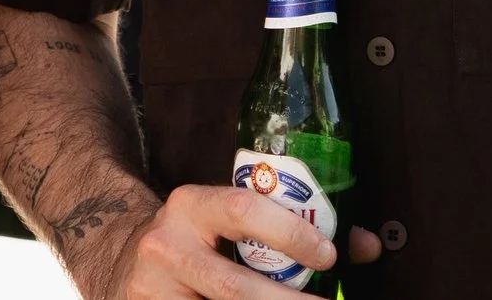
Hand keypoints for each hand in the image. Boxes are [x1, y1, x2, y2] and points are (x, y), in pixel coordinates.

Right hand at [95, 184, 378, 299]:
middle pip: (234, 287)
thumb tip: (366, 246)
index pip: (244, 211)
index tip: (328, 256)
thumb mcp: (231, 221)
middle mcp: (167, 243)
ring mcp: (153, 288)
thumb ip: (292, 229)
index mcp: (193, 204)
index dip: (290, 234)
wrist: (124, 259)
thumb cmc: (199, 239)